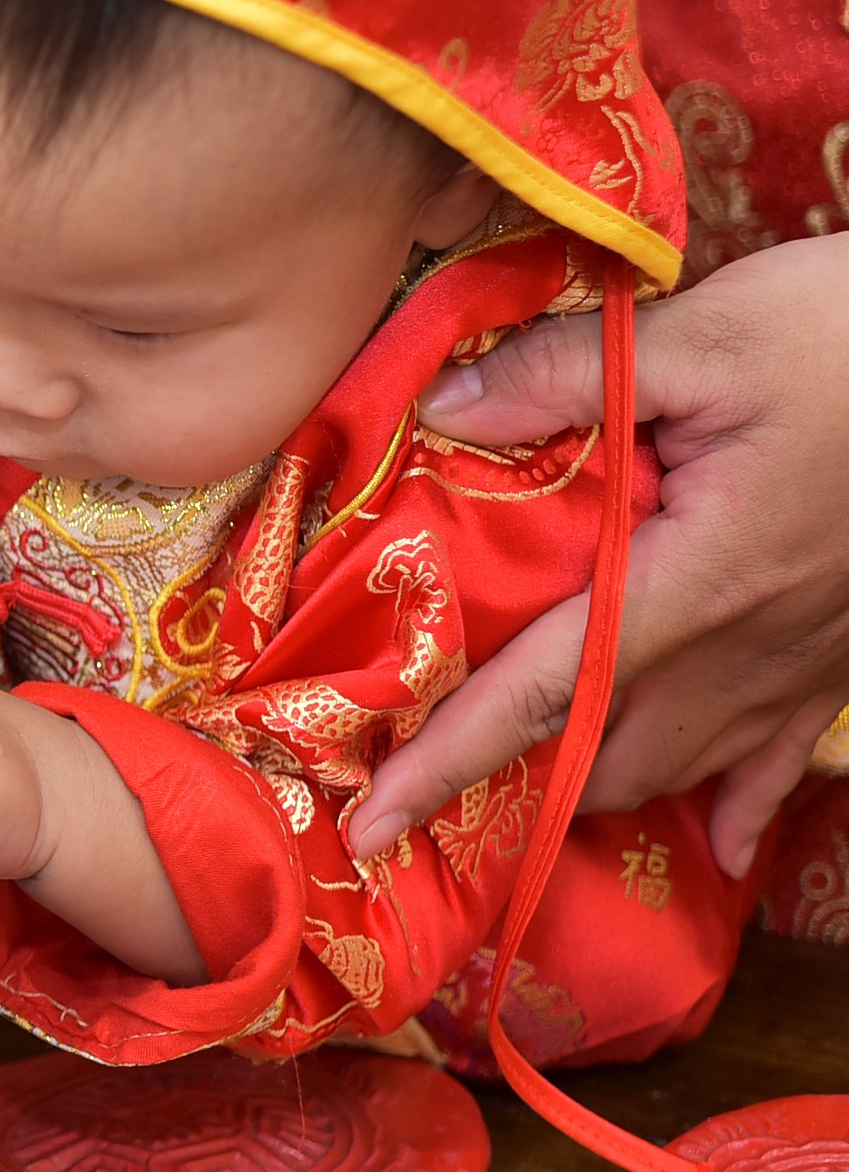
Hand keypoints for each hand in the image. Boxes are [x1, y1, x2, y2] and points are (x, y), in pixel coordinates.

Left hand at [354, 234, 848, 876]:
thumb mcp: (711, 329)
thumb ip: (566, 376)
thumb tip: (443, 410)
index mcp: (700, 579)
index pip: (543, 694)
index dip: (449, 762)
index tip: (368, 825)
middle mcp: (752, 646)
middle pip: (602, 753)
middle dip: (506, 783)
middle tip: (416, 781)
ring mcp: (811, 661)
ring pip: (681, 767)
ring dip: (596, 782)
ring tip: (515, 789)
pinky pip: (783, 758)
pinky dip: (736, 803)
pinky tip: (718, 842)